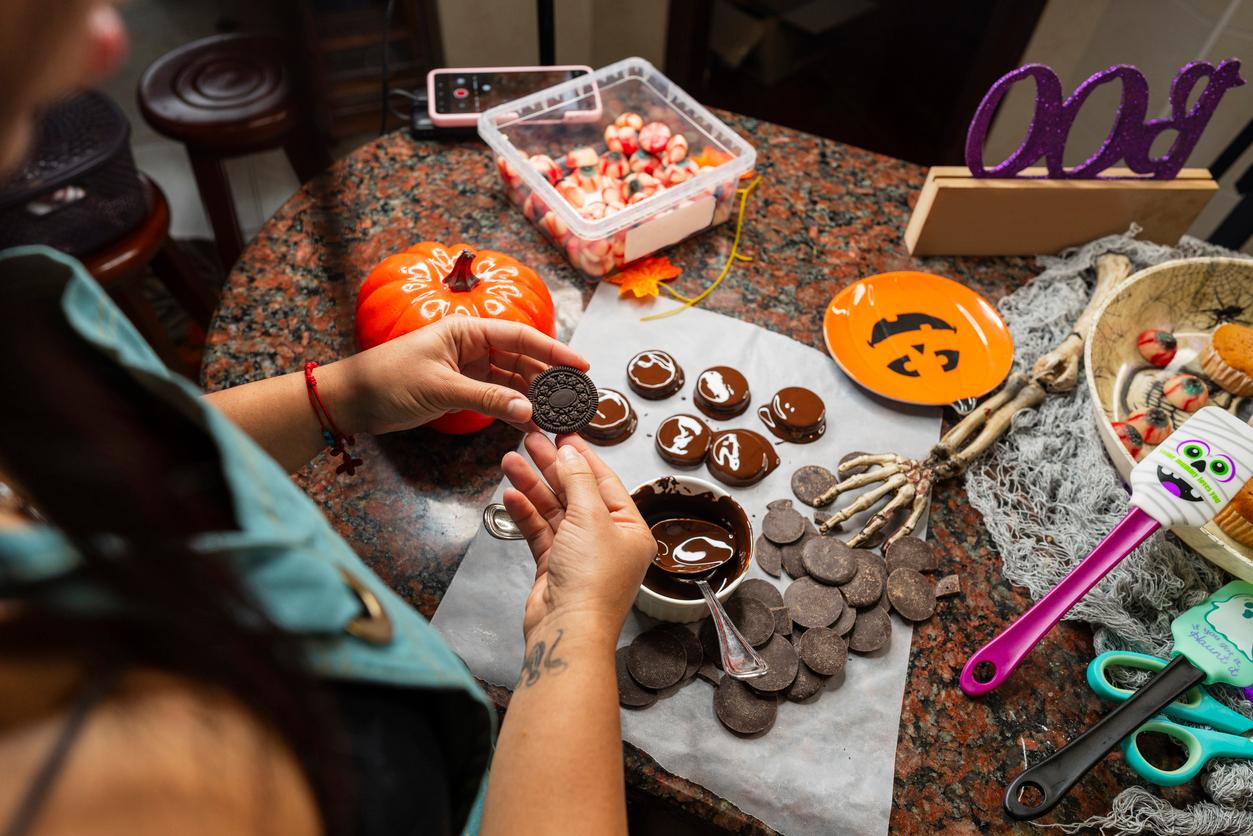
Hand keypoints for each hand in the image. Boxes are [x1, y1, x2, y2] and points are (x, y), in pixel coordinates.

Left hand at [336, 316, 586, 434]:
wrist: (352, 400)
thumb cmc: (387, 380)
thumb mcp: (440, 388)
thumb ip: (487, 398)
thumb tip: (529, 411)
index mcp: (467, 330)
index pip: (521, 337)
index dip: (554, 350)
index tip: (581, 365)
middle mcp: (472, 345)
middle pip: (522, 359)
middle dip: (550, 379)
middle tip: (576, 399)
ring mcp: (469, 368)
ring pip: (513, 381)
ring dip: (535, 398)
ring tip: (560, 416)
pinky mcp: (462, 390)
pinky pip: (497, 398)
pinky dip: (514, 410)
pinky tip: (532, 425)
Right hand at [501, 434, 656, 640]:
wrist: (568, 629)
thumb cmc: (592, 584)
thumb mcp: (590, 518)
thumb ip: (578, 480)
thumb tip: (571, 452)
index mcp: (630, 530)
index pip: (605, 482)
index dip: (582, 455)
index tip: (563, 433)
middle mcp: (607, 541)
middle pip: (576, 492)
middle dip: (551, 466)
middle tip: (531, 440)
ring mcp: (579, 554)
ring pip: (554, 510)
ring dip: (533, 486)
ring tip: (511, 461)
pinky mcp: (554, 566)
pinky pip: (540, 531)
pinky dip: (525, 513)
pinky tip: (511, 495)